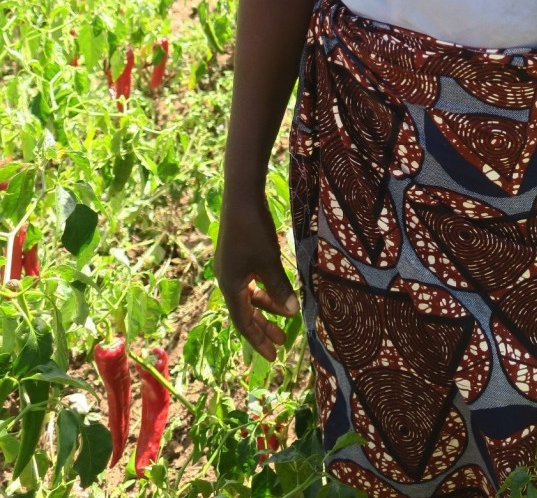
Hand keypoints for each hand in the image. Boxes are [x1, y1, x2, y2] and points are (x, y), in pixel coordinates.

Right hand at [215, 192, 299, 360]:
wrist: (240, 197)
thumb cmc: (254, 231)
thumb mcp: (269, 262)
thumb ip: (280, 288)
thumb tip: (293, 313)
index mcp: (230, 286)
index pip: (244, 322)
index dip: (259, 340)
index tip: (273, 356)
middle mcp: (227, 280)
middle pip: (245, 312)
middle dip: (263, 328)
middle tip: (282, 343)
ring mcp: (231, 267)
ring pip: (249, 296)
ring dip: (266, 308)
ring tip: (285, 316)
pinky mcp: (237, 255)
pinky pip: (250, 282)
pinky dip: (264, 289)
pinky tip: (277, 290)